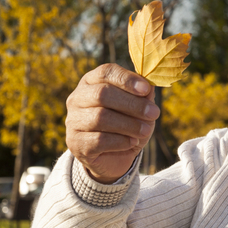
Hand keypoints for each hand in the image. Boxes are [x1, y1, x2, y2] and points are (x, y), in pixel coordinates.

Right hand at [65, 63, 158, 183]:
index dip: (126, 79)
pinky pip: (99, 140)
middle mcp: (78, 98)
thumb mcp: (138, 106)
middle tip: (154, 113)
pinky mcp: (75, 143)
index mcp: (92, 81)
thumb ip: (143, 95)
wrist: (113, 155)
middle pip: (102, 94)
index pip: (105, 72)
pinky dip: (120, 141)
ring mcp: (73, 120)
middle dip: (132, 104)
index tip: (146, 89)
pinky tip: (132, 142)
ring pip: (101, 118)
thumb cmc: (126, 122)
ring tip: (147, 130)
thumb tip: (149, 88)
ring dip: (129, 124)